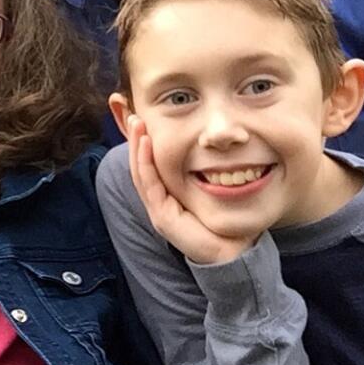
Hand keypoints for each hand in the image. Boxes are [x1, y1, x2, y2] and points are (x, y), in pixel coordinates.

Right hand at [125, 115, 256, 264]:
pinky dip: (145, 162)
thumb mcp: (210, 186)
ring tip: (136, 123)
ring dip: (136, 145)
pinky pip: (150, 185)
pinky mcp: (162, 217)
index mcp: (166, 193)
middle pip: (138, 164)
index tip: (137, 116)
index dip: (140, 141)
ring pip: (139, 172)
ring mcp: (157, 209)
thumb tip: (210, 140)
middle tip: (131, 112)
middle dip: (133, 138)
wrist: (232, 252)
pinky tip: (146, 143)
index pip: (147, 162)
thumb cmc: (224, 219)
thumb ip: (205, 168)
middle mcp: (157, 200)